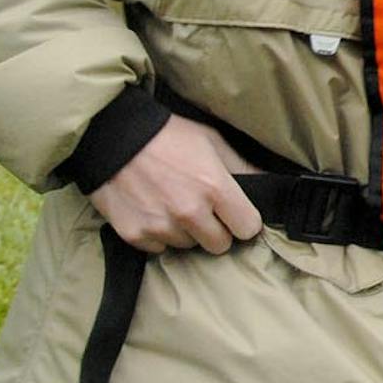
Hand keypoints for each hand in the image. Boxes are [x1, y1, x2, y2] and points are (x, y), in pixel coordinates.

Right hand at [88, 116, 260, 255]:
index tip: (235, 213)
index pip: (248, 228)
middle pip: (220, 245)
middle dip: (216, 230)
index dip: (244, 220)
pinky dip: (158, 234)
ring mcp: (160, 225)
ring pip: (188, 246)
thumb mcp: (212, 142)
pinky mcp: (134, 234)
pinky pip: (159, 248)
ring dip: (185, 232)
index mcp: (214, 188)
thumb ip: (243, 169)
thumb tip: (271, 184)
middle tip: (203, 209)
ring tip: (172, 203)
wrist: (111, 134)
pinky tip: (152, 209)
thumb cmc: (167, 134)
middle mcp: (189, 212)